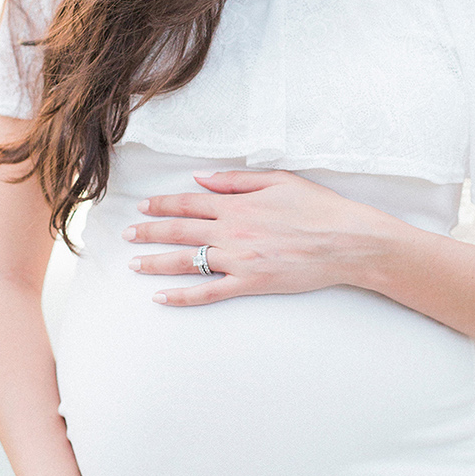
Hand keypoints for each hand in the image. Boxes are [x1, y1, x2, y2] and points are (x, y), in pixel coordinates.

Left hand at [126, 169, 388, 306]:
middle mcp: (231, 231)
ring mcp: (239, 259)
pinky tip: (161, 297)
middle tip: (126, 235)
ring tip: (134, 264)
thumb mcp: (279, 180)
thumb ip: (235, 180)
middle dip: (148, 232)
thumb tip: (200, 178)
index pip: (188, 203)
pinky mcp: (250, 283)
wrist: (348, 241)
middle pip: (179, 230)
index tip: (142, 206)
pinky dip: (182, 296)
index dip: (162, 204)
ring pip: (187, 261)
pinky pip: (209, 293)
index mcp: (237, 205)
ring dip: (156, 262)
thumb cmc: (319, 208)